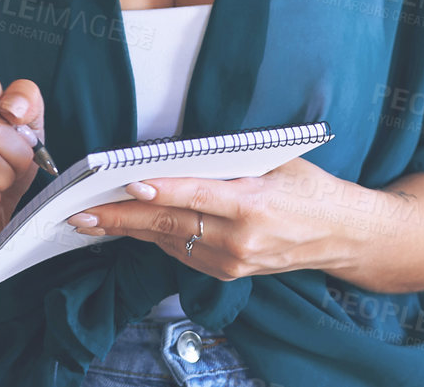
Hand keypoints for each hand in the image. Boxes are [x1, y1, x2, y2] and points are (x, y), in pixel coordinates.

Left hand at [67, 156, 344, 279]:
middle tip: (82, 212)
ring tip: (92, 220)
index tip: (128, 185)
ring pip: (169, 242)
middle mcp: (240, 237)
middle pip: (171, 225)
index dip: (160, 191)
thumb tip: (178, 150)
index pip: (196, 195)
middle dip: (122, 218)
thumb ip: (231, 159)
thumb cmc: (310, 187)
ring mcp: (233, 260)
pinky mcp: (228, 273)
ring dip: (129, 231)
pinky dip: (155, 238)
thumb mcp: (279, 160)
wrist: (340, 233)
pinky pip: (182, 253)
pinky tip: (131, 228)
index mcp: (254, 203)